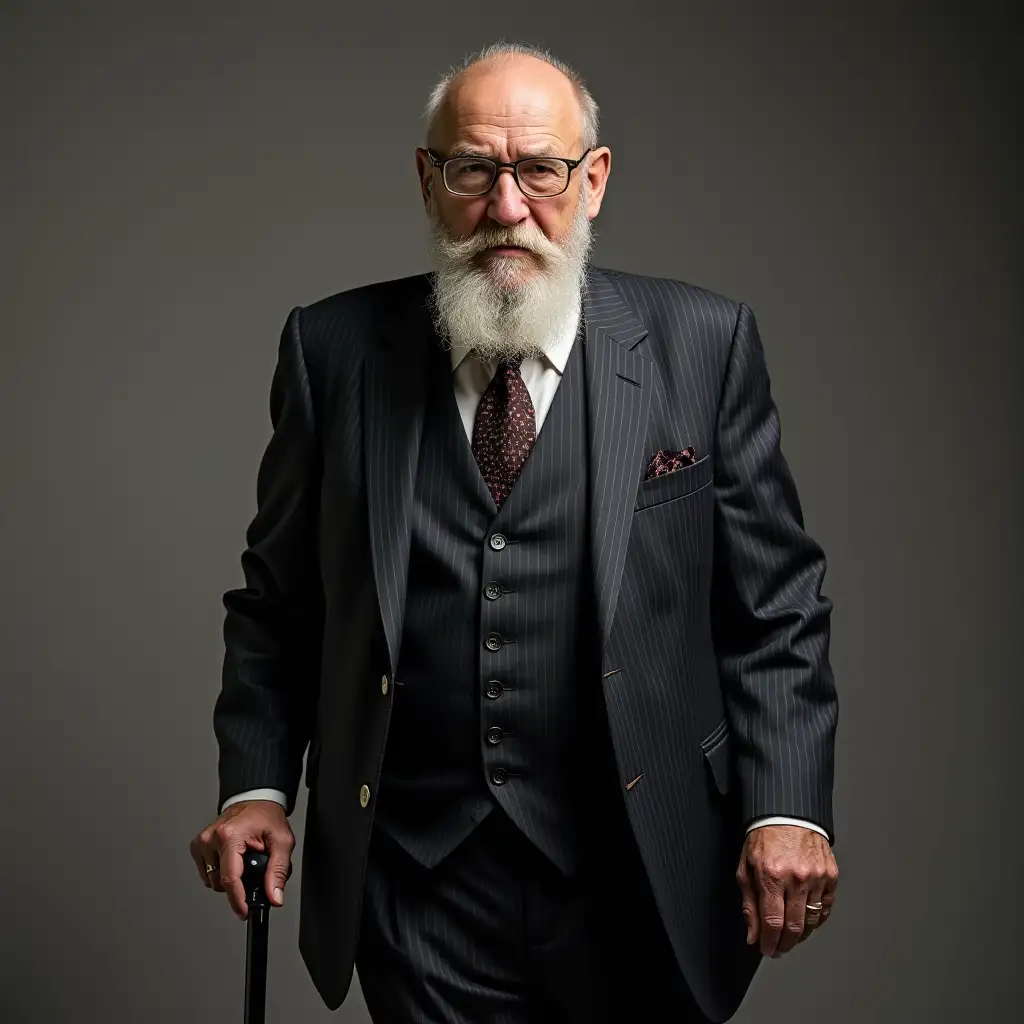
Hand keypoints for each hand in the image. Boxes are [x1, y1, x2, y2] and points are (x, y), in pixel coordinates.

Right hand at [189, 800, 294, 920]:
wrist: (255, 800)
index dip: (238, 900)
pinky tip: (233, 860)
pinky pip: (208, 873)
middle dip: (240, 885)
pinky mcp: (198, 846)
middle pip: (222, 882)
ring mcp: (202, 842)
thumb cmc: (266, 817)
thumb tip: (274, 897)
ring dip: (229, 879)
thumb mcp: (282, 842)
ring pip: (213, 880)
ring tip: (245, 862)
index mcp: (230, 836)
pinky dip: (221, 872)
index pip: (230, 878)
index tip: (244, 911)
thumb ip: (279, 871)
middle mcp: (211, 838)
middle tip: (256, 869)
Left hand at [736, 824, 838, 956]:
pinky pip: (826, 908)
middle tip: (778, 948)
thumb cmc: (764, 838)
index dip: (769, 942)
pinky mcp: (831, 875)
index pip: (773, 922)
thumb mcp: (745, 867)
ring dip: (801, 936)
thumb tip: (753, 935)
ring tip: (790, 937)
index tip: (766, 950)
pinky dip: (816, 920)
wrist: (787, 813)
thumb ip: (749, 903)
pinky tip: (806, 922)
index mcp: (772, 875)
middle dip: (784, 944)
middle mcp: (796, 878)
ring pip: (812, 921)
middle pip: (794, 927)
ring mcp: (817, 877)